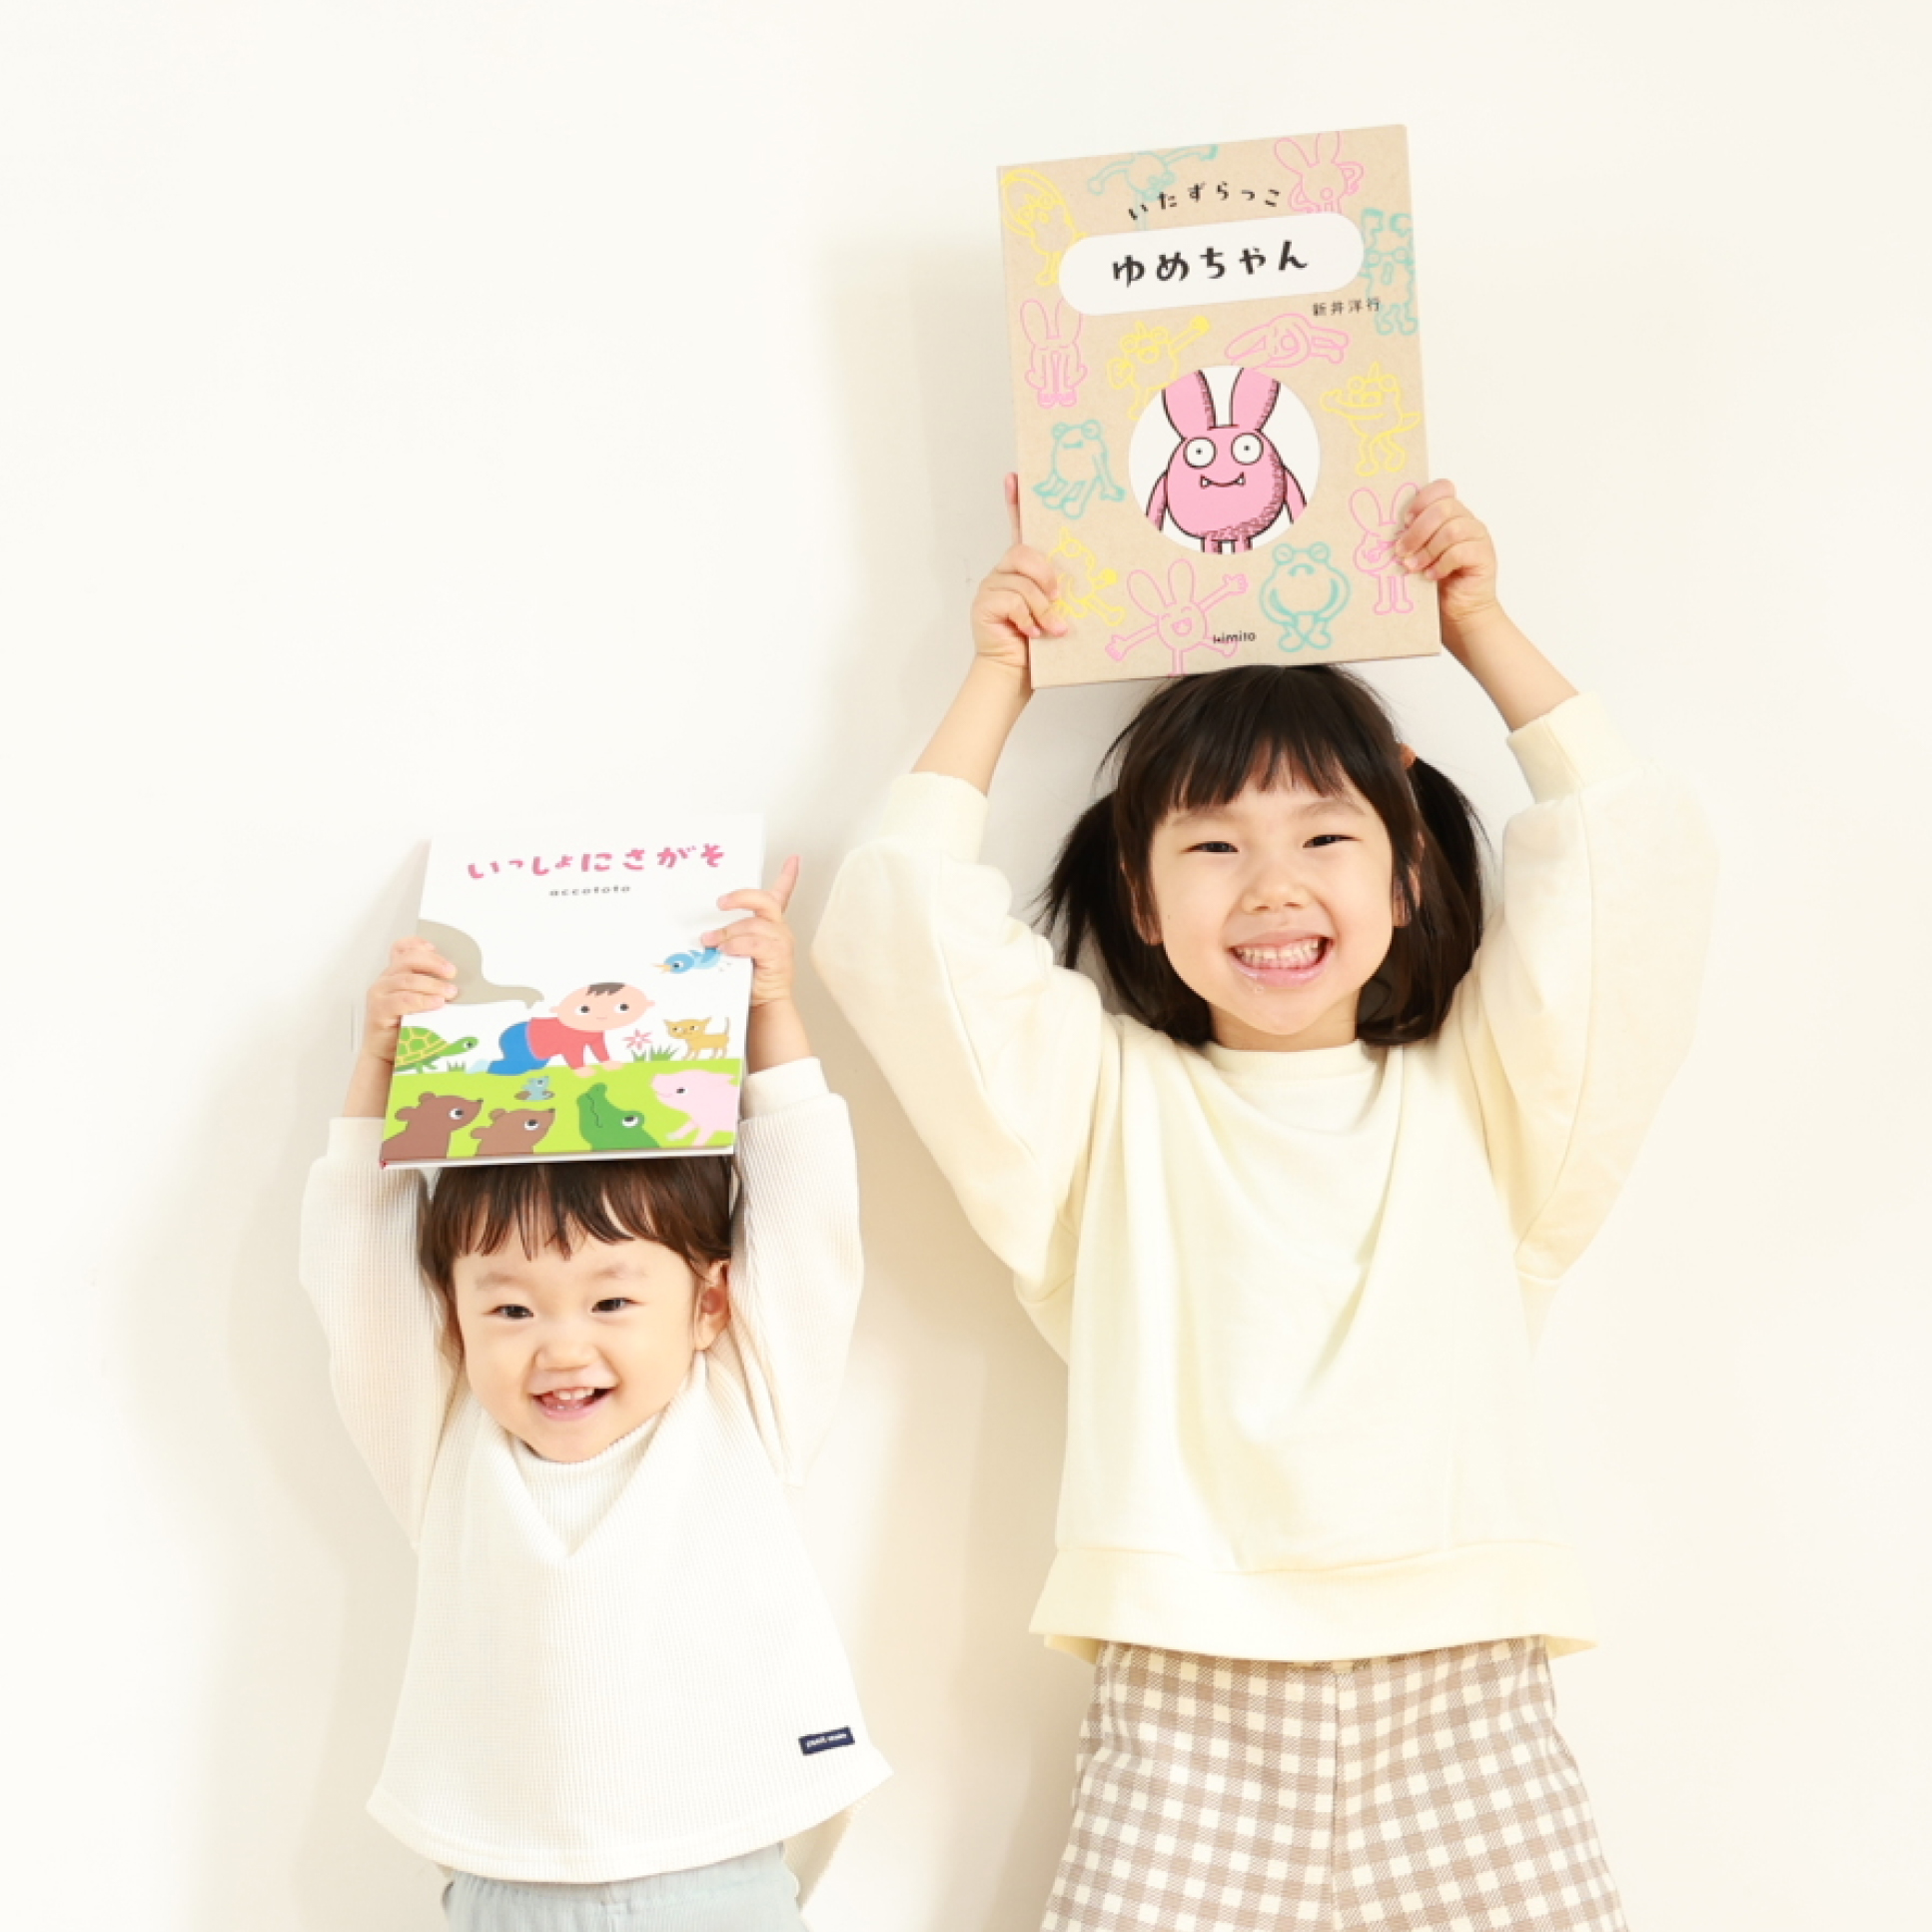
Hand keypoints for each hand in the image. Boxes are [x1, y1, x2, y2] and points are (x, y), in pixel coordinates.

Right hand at [363, 937, 457, 1067]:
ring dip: (433, 985)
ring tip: (450, 993)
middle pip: (408, 960)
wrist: (387, 1053)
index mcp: (396, 973)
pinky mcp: (379, 1010)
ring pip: (407, 980)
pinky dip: (422, 1000)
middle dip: (434, 963)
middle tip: (452, 972)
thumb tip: (459, 983)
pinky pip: (402, 1000)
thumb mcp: (421, 1002)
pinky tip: (436, 1003)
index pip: (401, 948)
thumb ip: (431, 988)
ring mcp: (380, 993)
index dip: (416, 943)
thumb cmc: (406, 1026)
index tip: (434, 947)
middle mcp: (386, 979)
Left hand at [706, 855, 800, 1008]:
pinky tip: (726, 951)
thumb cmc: (749, 979)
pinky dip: (737, 945)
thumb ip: (727, 936)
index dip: (789, 876)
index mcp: (771, 925)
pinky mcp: (778, 955)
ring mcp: (781, 941)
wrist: (764, 1005)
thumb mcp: (736, 950)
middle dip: (741, 898)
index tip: (794, 859)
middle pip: (765, 900)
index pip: (782, 894)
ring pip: (754, 924)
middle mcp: (779, 929)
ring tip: (710, 942)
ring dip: (727, 932)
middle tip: (721, 903)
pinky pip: (755, 943)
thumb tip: (702, 930)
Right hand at [969, 474, 1062, 673]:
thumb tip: (1080, 580)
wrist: (1016, 674)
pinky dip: (1029, 619)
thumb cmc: (1041, 643)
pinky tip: (1033, 633)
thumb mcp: (1057, 609)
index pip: (1018, 527)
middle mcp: (1005, 571)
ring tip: (1052, 628)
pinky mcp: (984, 604)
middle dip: (1046, 574)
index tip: (1015, 478)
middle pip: (1024, 551)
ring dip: (1042, 607)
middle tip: (1059, 596)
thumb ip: (1061, 590)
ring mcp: (992, 586)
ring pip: (1022, 581)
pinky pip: (1012, 600)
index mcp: (1023, 568)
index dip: (1015, 501)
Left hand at [1393, 479, 1499, 645]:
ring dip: (1427, 550)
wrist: (1460, 610)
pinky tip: (1431, 576)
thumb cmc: (1436, 582)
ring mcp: (1478, 537)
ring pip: (1452, 530)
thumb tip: (1387, 534)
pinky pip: (1460, 552)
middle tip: (1400, 551)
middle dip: (1417, 531)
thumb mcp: (1419, 554)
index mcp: (1451, 514)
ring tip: (1413, 568)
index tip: (1404, 521)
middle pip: (1444, 508)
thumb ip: (1411, 539)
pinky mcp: (1484, 556)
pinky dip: (1441, 564)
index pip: (1442, 488)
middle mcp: (1467, 520)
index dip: (1422, 500)